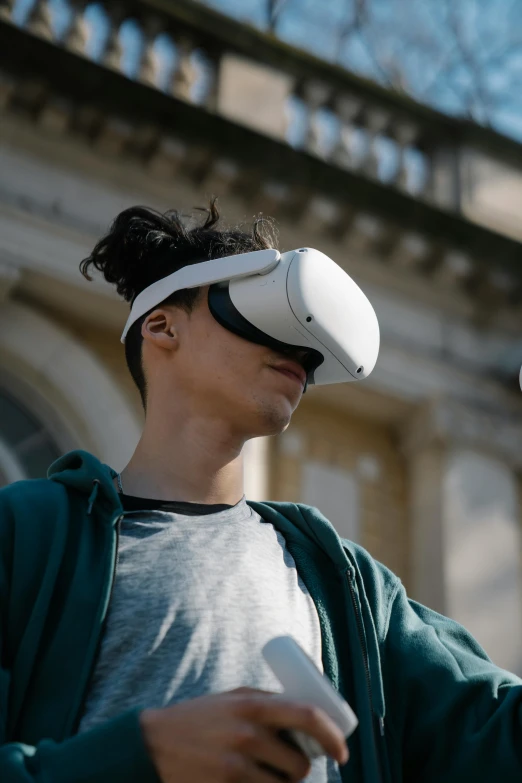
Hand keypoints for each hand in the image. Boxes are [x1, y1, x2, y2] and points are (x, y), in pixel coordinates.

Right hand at [140, 686, 348, 781]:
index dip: (333, 735)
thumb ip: (265, 703)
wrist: (150, 746)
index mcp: (252, 704)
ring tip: (266, 775)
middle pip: (300, 762)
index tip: (342, 751)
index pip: (308, 716)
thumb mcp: (231, 699)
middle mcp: (247, 733)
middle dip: (300, 769)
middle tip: (290, 766)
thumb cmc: (197, 719)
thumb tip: (308, 714)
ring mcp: (235, 765)